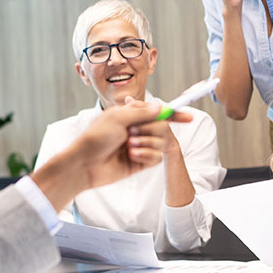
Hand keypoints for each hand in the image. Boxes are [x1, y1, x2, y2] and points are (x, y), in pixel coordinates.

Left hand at [31, 100, 192, 210]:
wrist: (84, 165)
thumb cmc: (95, 138)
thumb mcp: (118, 118)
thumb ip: (143, 112)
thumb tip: (162, 107)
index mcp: (130, 116)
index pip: (157, 112)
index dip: (174, 114)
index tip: (188, 117)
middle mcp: (136, 130)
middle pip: (162, 127)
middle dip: (151, 129)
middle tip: (134, 132)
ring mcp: (139, 146)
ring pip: (160, 143)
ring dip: (147, 143)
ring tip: (129, 146)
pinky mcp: (140, 162)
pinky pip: (156, 157)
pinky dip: (146, 155)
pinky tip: (132, 156)